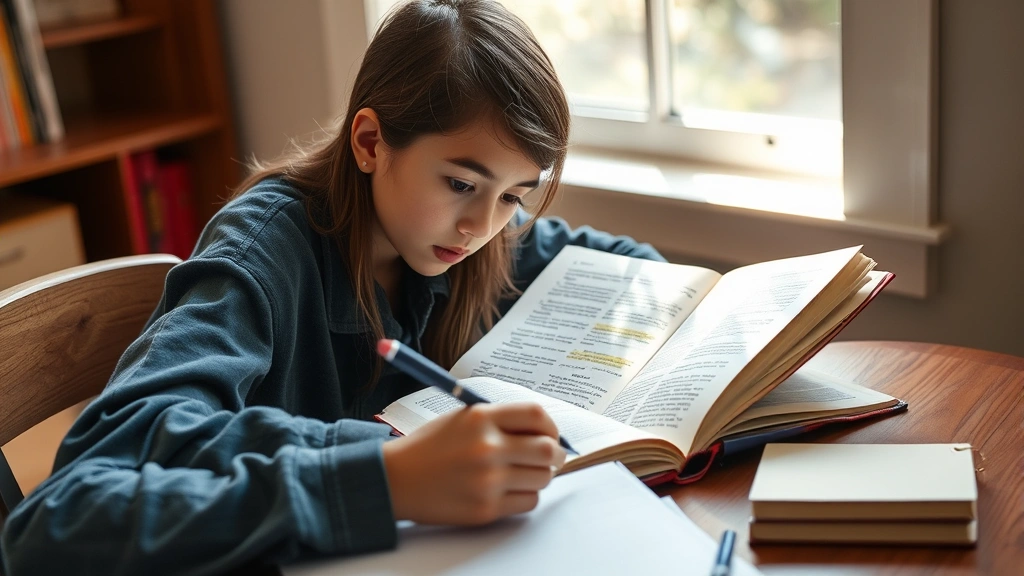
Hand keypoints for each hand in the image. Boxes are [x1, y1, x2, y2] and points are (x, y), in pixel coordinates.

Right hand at [381, 402, 566, 524]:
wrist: (396, 479)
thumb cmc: (430, 447)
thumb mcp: (463, 419)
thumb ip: (501, 420)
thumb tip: (545, 432)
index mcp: (481, 418)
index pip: (537, 415)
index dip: (552, 425)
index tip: (551, 433)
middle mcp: (487, 447)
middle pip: (548, 449)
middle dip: (556, 454)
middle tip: (552, 456)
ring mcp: (487, 481)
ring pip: (542, 478)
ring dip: (540, 475)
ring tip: (524, 473)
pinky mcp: (486, 508)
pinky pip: (528, 502)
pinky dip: (526, 495)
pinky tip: (510, 489)